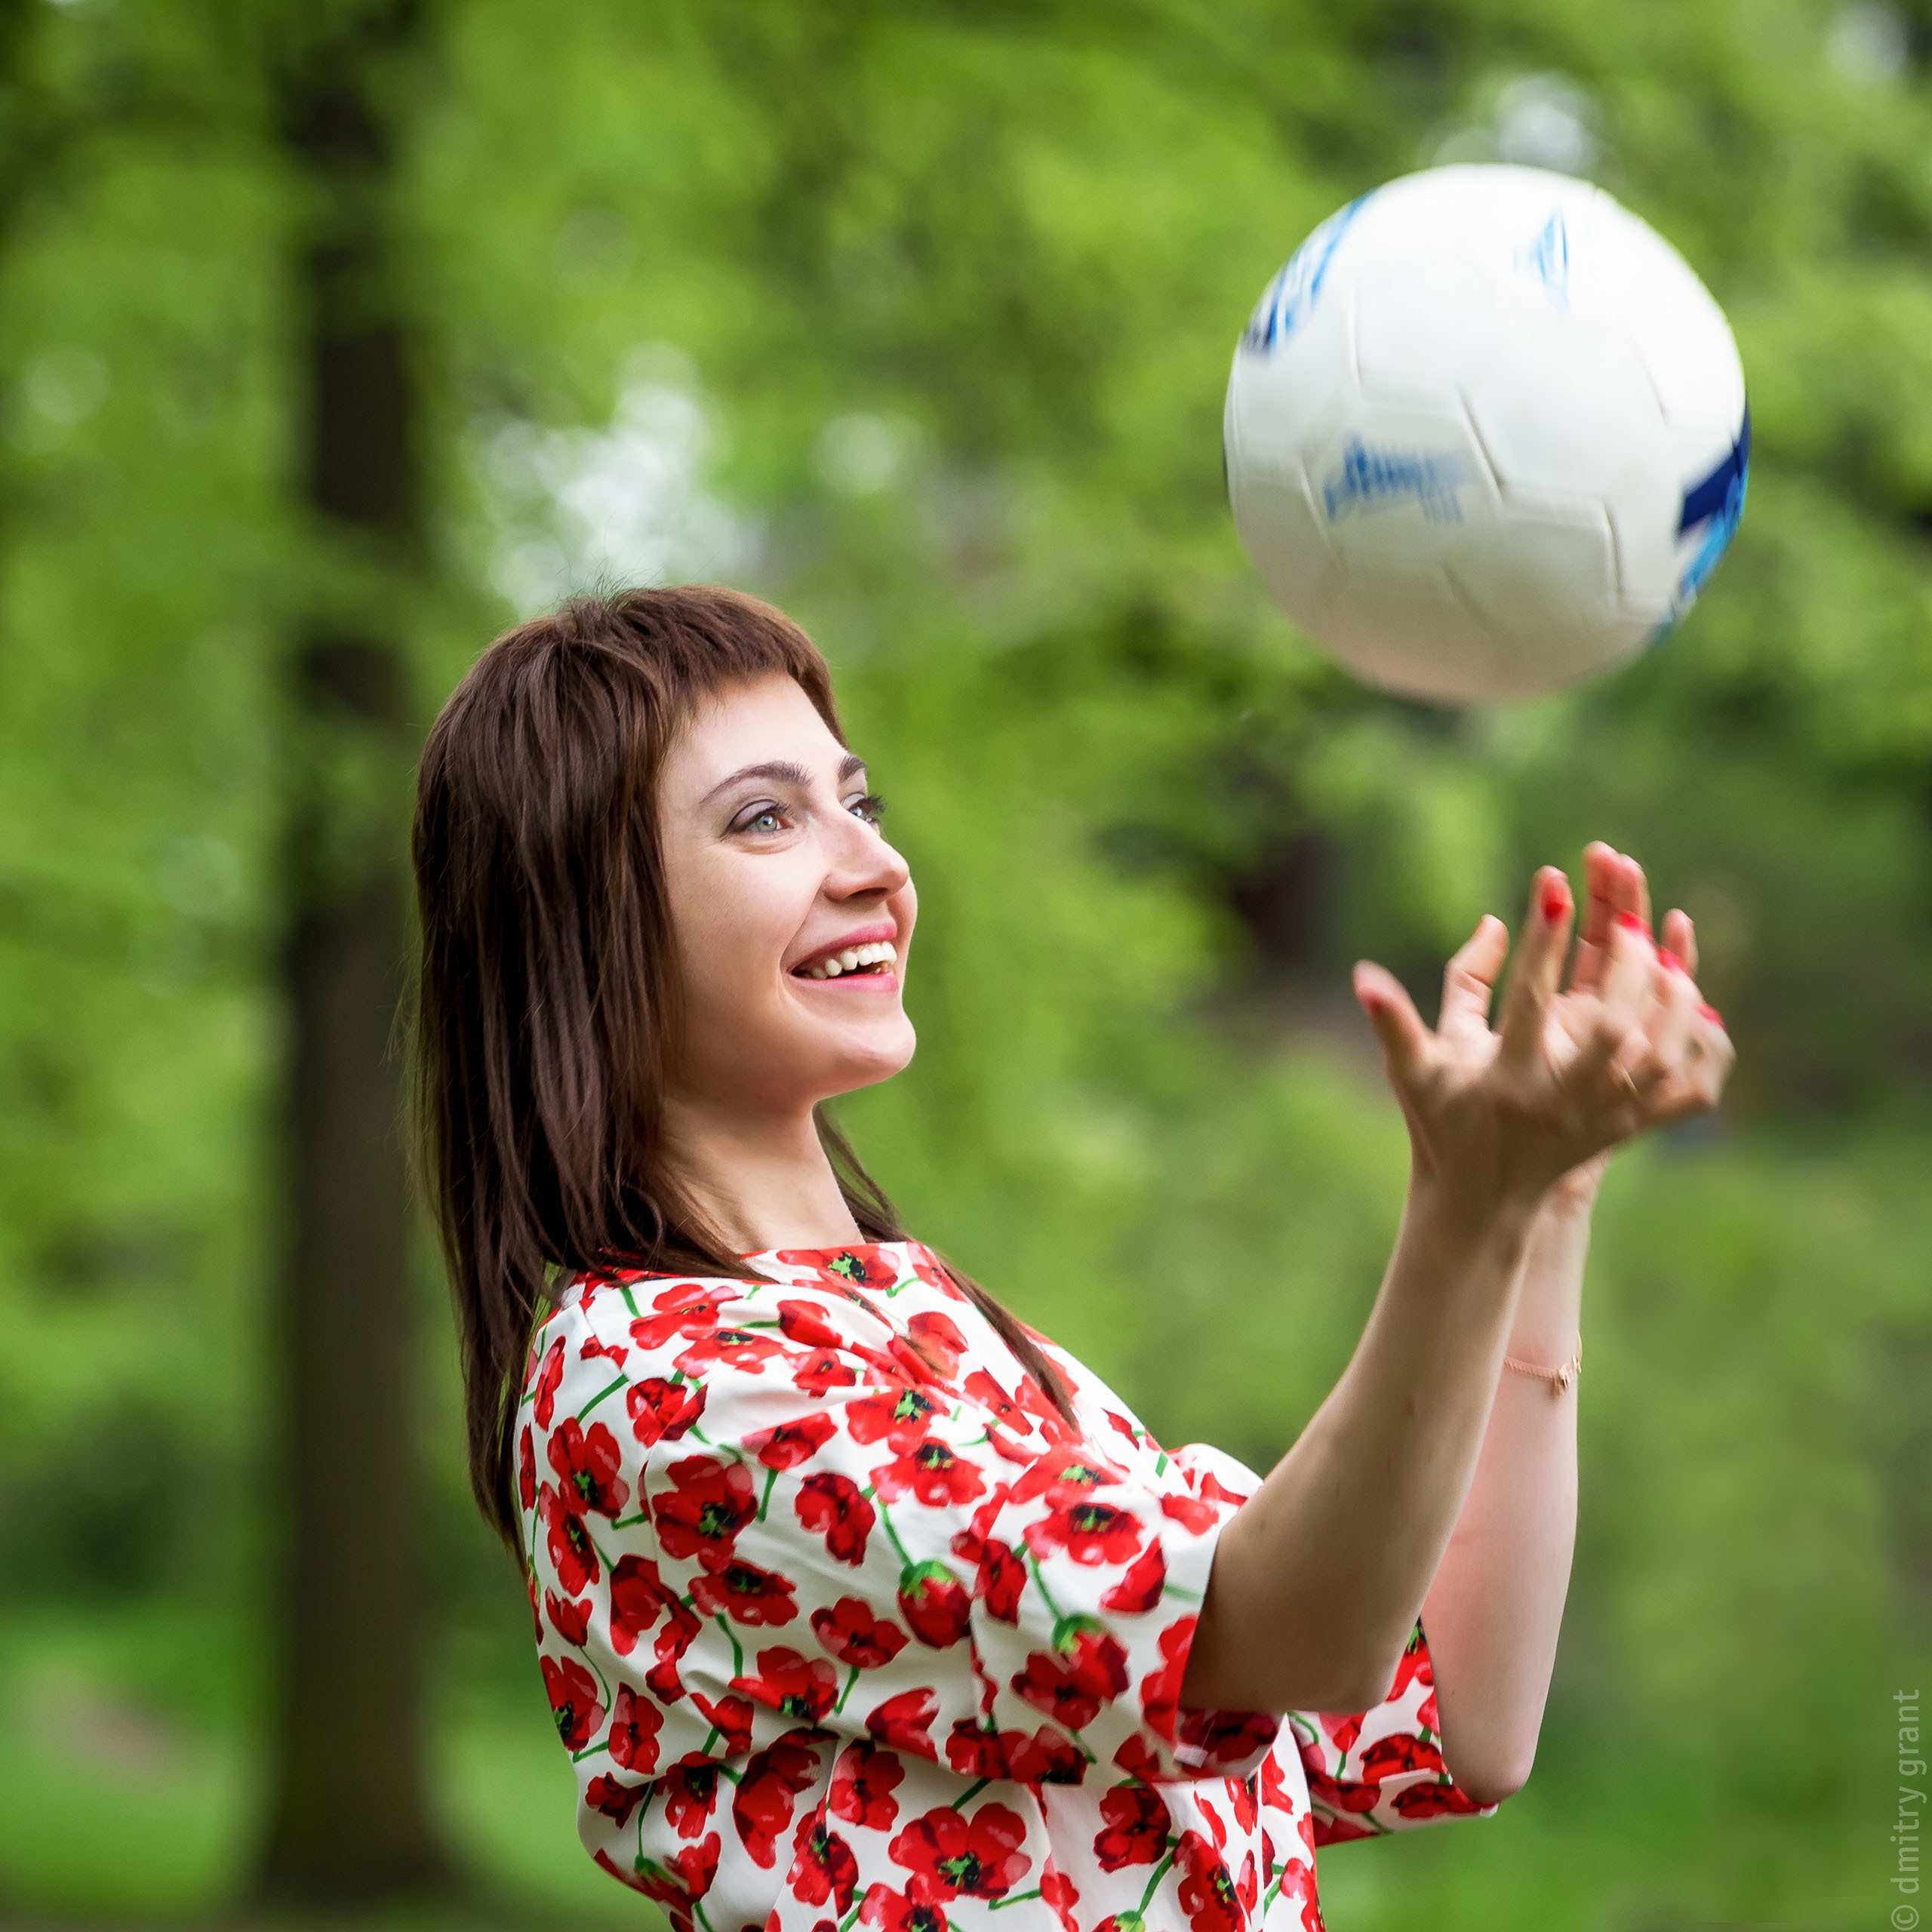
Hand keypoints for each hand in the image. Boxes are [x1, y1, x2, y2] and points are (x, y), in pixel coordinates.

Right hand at [1352, 856, 1733, 1220]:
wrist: (1483, 1200)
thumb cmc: (1444, 1124)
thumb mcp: (1414, 1071)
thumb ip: (1393, 1021)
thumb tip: (1364, 973)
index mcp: (1508, 1078)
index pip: (1530, 1000)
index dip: (1543, 938)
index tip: (1552, 881)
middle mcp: (1564, 1099)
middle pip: (1613, 1027)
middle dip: (1623, 964)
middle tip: (1621, 912)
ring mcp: (1605, 1116)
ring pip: (1660, 1054)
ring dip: (1669, 996)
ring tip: (1659, 945)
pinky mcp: (1632, 1126)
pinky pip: (1690, 1089)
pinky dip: (1705, 1045)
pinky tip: (1699, 1000)